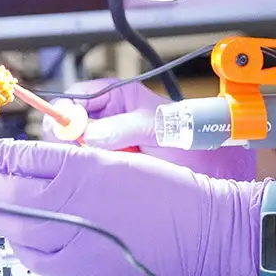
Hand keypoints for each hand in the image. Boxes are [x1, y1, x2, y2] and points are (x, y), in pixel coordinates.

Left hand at [0, 139, 265, 275]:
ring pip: (13, 226)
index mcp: (80, 169)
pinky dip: (19, 242)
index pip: (19, 159)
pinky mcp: (78, 268)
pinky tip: (18, 234)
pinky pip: (33, 256)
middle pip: (6, 193)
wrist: (202, 229)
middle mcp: (69, 204)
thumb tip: (35, 162)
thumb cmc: (172, 191)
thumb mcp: (120, 157)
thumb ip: (74, 160)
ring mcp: (70, 240)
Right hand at [50, 78, 257, 180]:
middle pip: (71, 124)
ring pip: (77, 149)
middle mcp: (112, 119)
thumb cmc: (194, 140)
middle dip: (69, 138)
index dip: (65, 110)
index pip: (78, 96)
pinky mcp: (113, 166)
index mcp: (121, 98)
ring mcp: (111, 144)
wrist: (214, 171)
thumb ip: (124, 127)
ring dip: (81, 158)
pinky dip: (91, 173)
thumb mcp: (160, 129)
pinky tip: (102, 180)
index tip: (61, 129)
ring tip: (101, 167)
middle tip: (79, 154)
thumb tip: (86, 133)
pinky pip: (90, 168)